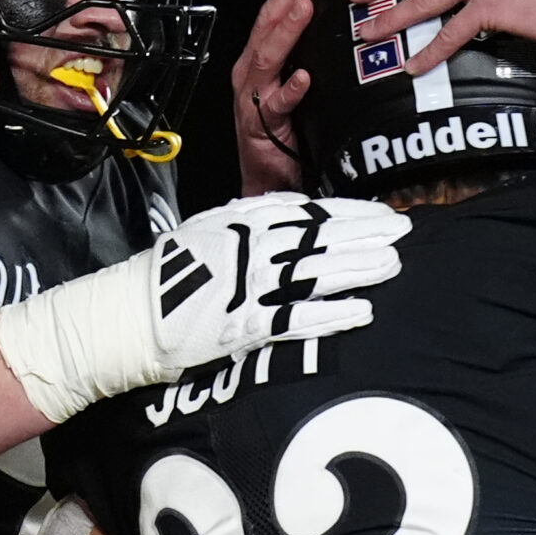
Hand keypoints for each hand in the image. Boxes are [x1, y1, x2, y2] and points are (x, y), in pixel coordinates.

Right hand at [139, 193, 409, 377]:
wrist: (133, 311)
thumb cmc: (173, 271)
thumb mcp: (213, 228)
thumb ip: (253, 220)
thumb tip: (296, 215)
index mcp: (244, 221)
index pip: (309, 212)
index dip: (349, 212)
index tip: (380, 212)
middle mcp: (253, 248)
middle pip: (321, 238)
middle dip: (366, 234)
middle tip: (402, 232)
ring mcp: (251, 285)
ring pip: (318, 272)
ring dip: (358, 268)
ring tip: (392, 265)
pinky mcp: (247, 322)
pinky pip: (299, 317)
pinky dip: (333, 314)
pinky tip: (363, 311)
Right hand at [230, 0, 333, 195]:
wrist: (272, 180)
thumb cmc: (291, 130)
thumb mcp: (306, 81)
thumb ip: (316, 51)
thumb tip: (351, 17)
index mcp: (267, 53)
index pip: (284, 3)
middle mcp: (255, 68)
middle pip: (272, 18)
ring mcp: (255, 95)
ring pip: (268, 53)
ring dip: (287, 27)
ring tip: (304, 3)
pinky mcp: (260, 125)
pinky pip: (275, 105)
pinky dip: (289, 90)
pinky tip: (303, 78)